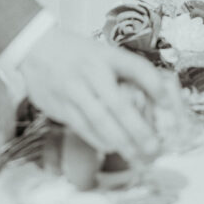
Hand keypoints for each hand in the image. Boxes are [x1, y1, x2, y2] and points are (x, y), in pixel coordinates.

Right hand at [18, 28, 169, 164]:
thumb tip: (156, 96)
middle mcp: (90, 72)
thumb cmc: (76, 53)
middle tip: (154, 148)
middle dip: (138, 130)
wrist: (35, 47)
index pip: (135, 68)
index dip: (154, 85)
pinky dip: (98, 139)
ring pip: (99, 121)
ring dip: (120, 142)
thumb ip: (125, 72)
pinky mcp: (59, 104)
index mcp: (105, 55)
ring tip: (137, 155)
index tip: (167, 104)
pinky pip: (82, 127)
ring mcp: (73, 90)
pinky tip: (111, 147)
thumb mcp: (103, 53)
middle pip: (118, 105)